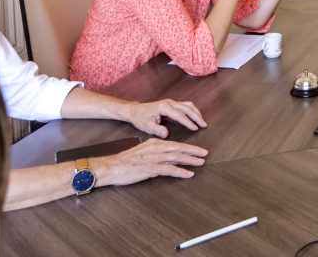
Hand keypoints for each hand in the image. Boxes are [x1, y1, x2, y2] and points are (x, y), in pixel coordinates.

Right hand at [89, 138, 207, 187]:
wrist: (112, 167)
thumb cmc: (126, 162)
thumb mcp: (142, 153)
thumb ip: (155, 155)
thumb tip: (165, 163)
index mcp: (154, 143)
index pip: (175, 144)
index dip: (188, 147)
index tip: (198, 149)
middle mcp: (156, 148)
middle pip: (179, 149)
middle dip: (193, 151)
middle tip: (205, 154)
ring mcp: (154, 158)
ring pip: (177, 158)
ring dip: (190, 160)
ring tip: (201, 163)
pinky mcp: (151, 168)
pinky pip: (170, 170)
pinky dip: (181, 171)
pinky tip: (189, 174)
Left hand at [120, 99, 206, 137]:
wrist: (135, 111)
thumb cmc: (140, 118)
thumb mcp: (146, 126)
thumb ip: (157, 130)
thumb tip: (166, 134)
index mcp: (163, 107)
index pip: (179, 115)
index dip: (188, 122)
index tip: (195, 128)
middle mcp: (169, 102)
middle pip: (187, 108)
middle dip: (196, 116)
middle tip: (204, 125)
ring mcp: (171, 102)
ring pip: (188, 105)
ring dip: (196, 113)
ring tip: (202, 122)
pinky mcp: (172, 104)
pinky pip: (186, 106)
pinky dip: (193, 111)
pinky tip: (196, 118)